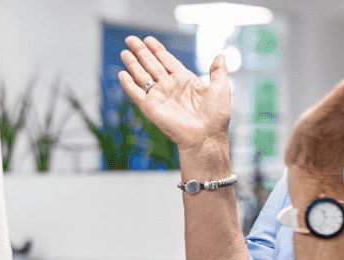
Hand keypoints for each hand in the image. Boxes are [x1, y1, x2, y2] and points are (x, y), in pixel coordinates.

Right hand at [118, 36, 230, 153]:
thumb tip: (220, 56)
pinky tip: (122, 74)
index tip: (148, 40)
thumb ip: (218, 71)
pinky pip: (136, 94)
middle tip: (131, 39)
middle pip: (151, 64)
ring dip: (132, 64)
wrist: (206, 136)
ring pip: (142, 76)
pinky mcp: (151, 108)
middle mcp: (170, 87)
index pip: (167, 60)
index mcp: (185, 80)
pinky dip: (128, 84)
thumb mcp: (221, 88)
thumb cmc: (216, 116)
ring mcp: (159, 97)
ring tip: (124, 52)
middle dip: (141, 51)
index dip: (157, 49)